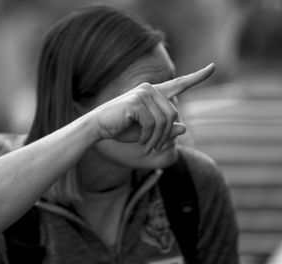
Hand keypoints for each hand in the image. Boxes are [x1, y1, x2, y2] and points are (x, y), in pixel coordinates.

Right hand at [91, 63, 214, 152]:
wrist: (98, 127)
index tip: (213, 67)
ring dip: (158, 139)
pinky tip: (142, 144)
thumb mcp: (148, 132)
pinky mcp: (136, 102)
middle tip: (156, 148)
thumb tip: (184, 127)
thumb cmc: (121, 129)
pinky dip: (149, 138)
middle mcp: (150, 89)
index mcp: (154, 92)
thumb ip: (166, 129)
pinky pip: (153, 124)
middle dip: (166, 135)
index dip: (197, 76)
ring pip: (165, 120)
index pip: (179, 84)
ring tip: (148, 148)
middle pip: (173, 114)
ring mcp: (143, 93)